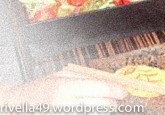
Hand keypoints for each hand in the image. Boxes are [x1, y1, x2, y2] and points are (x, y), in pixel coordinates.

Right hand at [1, 72, 125, 109]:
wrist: (17, 106)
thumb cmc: (41, 88)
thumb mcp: (62, 76)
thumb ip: (85, 78)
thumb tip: (110, 82)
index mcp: (65, 87)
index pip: (100, 89)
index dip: (116, 91)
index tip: (124, 91)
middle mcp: (64, 105)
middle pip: (101, 106)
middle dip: (113, 103)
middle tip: (118, 99)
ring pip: (95, 114)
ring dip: (103, 110)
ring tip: (105, 104)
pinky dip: (93, 114)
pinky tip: (93, 109)